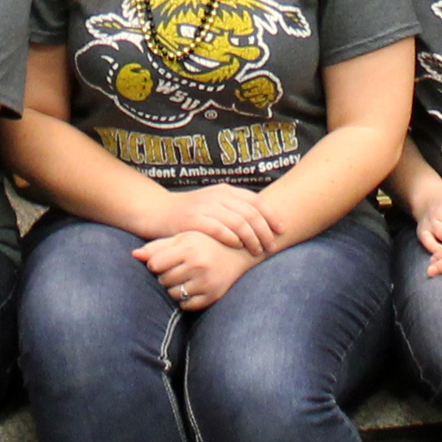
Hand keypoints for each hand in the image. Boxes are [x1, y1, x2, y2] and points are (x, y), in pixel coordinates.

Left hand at [133, 229, 253, 311]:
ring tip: (185, 276)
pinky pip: (186, 305)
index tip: (164, 260)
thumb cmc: (206, 241)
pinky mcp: (213, 296)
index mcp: (189, 247)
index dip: (156, 263)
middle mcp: (198, 265)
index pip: (155, 264)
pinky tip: (191, 287)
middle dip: (165, 275)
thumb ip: (158, 246)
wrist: (240, 252)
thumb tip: (134, 254)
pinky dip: (185, 299)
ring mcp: (206, 282)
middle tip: (177, 268)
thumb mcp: (183, 237)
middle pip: (163, 279)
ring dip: (174, 287)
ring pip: (173, 293)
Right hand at [161, 183, 283, 256]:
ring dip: (251, 239)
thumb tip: (264, 221)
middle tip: (271, 247)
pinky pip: (219, 229)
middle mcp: (217, 196)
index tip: (282, 230)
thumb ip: (235, 209)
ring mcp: (205, 206)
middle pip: (251, 213)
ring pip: (238, 222)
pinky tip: (237, 247)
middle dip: (265, 232)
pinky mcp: (193, 219)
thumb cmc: (190, 212)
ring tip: (257, 251)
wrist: (159, 212)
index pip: (257, 201)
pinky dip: (232, 238)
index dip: (272, 216)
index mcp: (226, 190)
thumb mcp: (214, 204)